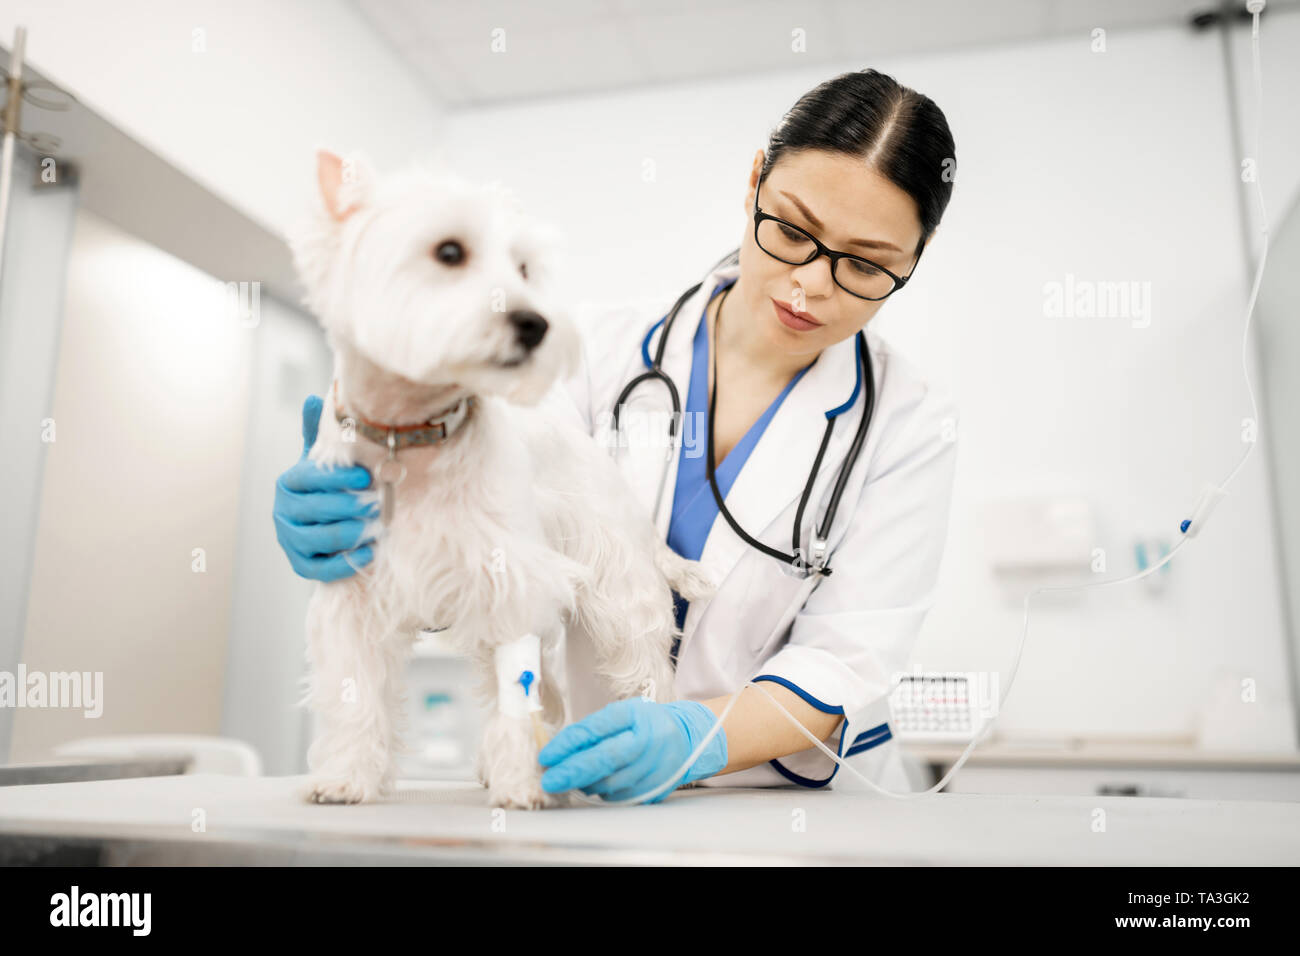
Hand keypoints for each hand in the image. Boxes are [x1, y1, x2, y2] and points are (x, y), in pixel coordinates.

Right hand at [273, 395, 377, 581]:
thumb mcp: (320, 460)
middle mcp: (283, 511)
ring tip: (377, 526)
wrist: (318, 524)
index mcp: (288, 482)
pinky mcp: (300, 565)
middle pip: (315, 510)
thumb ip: (318, 434)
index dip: (336, 477)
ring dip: (351, 533)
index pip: (308, 478)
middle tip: (377, 503)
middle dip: (349, 506)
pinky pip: (322, 569)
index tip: (365, 475)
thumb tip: (314, 399)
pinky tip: (371, 552)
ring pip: (320, 539)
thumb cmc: (325, 487)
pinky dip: (347, 563)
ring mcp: (290, 540)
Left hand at [537, 698, 727, 803]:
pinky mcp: (655, 789)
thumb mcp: (622, 714)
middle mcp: (646, 741)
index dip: (567, 745)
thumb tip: (558, 750)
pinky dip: (601, 793)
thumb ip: (593, 729)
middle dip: (571, 772)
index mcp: (635, 715)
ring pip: (609, 783)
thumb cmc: (645, 724)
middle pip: (603, 760)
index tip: (546, 756)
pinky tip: (593, 785)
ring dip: (584, 784)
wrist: (687, 739)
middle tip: (549, 780)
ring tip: (570, 779)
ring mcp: (653, 768)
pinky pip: (619, 797)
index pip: (595, 730)